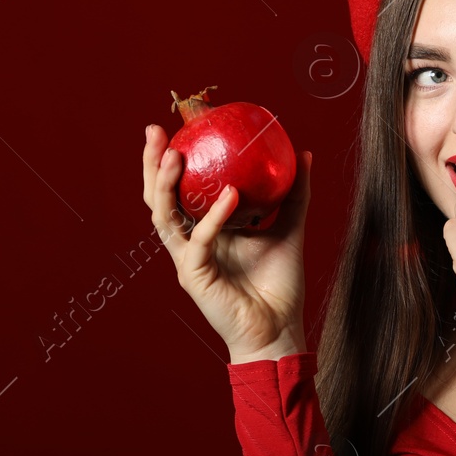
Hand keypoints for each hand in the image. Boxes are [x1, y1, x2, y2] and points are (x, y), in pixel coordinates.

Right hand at [142, 125, 311, 360]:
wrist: (280, 329)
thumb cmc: (279, 285)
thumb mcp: (289, 229)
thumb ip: (294, 194)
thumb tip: (303, 154)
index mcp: (206, 230)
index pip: (180, 190)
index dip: (170, 160)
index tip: (176, 127)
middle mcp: (190, 242)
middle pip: (158, 198)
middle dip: (152, 164)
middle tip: (157, 131)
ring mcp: (188, 260)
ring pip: (163, 217)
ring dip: (166, 184)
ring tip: (176, 155)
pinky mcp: (194, 277)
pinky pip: (199, 241)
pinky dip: (213, 217)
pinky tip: (231, 196)